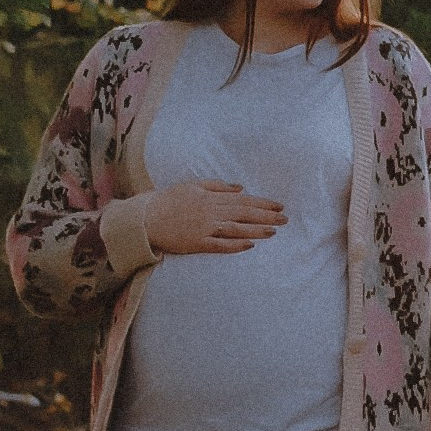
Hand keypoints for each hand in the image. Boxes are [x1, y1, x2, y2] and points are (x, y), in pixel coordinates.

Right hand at [143, 177, 286, 256]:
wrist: (145, 218)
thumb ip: (217, 186)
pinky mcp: (197, 243)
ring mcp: (204, 228)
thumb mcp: (192, 186)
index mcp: (210, 197)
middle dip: (266, 216)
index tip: (279, 205)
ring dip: (256, 230)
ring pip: (236, 229)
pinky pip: (219, 245)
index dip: (262, 203)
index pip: (242, 200)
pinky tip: (250, 245)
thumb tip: (240, 188)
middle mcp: (210, 211)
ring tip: (274, 231)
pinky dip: (235, 245)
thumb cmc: (168, 200)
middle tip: (285, 219)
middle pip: (243, 213)